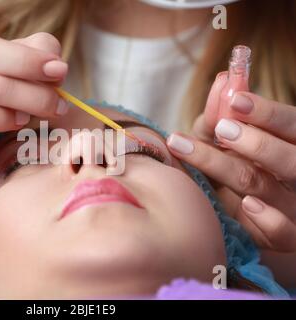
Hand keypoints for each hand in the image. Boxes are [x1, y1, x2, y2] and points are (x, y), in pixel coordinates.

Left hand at [167, 73, 295, 251]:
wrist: (246, 212)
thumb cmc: (234, 164)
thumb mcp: (227, 138)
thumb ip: (222, 113)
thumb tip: (223, 80)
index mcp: (290, 145)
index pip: (292, 125)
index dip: (267, 112)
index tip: (235, 99)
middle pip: (285, 158)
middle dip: (255, 142)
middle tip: (222, 129)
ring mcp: (293, 206)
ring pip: (265, 188)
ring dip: (231, 169)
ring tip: (197, 152)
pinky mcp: (284, 236)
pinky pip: (283, 233)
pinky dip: (268, 220)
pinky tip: (247, 204)